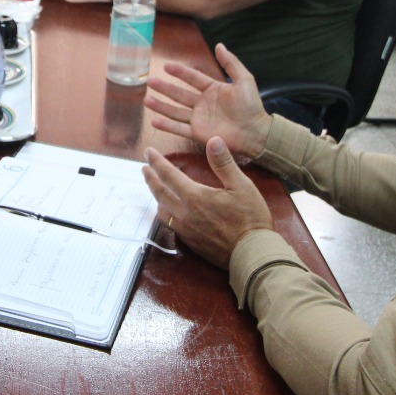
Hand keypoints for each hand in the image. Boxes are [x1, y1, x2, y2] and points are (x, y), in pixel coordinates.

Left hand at [142, 138, 273, 268]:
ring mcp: (186, 229)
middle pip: (159, 193)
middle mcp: (185, 213)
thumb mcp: (242, 186)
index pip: (169, 175)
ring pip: (162, 211)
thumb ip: (224, 163)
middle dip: (150, 178)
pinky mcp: (190, 242)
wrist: (251, 253)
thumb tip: (213, 141)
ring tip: (156, 189)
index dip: (157, 162)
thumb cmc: (250, 219)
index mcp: (195, 197)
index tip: (148, 152)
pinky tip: (171, 212)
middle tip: (144, 168)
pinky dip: (166, 213)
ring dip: (156, 197)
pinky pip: (170, 224)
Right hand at [145, 43, 271, 159]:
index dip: (180, 72)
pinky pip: (179, 129)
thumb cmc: (252, 106)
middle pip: (179, 94)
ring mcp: (199, 119)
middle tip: (150, 81)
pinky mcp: (198, 134)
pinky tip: (154, 121)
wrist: (256, 132)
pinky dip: (166, 126)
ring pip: (175, 111)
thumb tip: (219, 45)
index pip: (193, 78)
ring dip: (161, 106)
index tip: (167, 66)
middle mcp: (203, 104)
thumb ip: (230, 63)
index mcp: (213, 90)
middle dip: (164, 88)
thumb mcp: (244, 80)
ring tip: (147, 100)